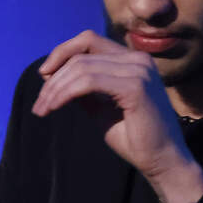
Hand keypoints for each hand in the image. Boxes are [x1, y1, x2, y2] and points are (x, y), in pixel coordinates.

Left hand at [32, 30, 202, 202]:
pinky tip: (53, 108)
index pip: (90, 40)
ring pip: (82, 68)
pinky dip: (65, 94)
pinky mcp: (136, 86)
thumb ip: (84, 90)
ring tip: (42, 109)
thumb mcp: (102, 108)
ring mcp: (139, 71)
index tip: (43, 76)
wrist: (163, 161)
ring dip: (55, 89)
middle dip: (54, 77)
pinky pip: (88, 82)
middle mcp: (138, 60)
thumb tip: (52, 77)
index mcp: (133, 61)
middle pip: (82, 54)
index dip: (62, 52)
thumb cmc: (136, 138)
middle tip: (39, 104)